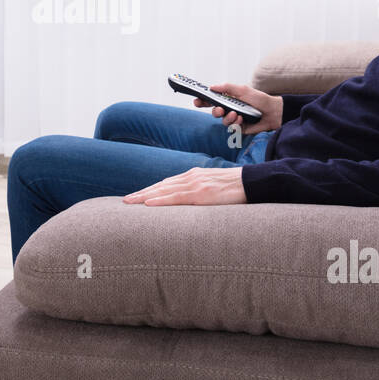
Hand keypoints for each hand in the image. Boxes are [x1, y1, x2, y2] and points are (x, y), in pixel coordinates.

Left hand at [123, 167, 246, 205]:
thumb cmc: (236, 188)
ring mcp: (195, 184)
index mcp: (194, 176)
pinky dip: (160, 199)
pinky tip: (148, 203)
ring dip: (144, 196)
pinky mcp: (201, 193)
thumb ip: (201, 191)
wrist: (252, 182)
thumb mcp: (214, 187)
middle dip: (141, 193)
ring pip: (163, 190)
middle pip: (160, 185)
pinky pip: (176, 197)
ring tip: (129, 202)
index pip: (166, 184)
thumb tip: (191, 202)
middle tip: (125, 201)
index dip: (150, 190)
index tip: (137, 196)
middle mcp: (191, 177)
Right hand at [193, 83, 281, 134]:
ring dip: (228, 118)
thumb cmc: (260, 99)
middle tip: (220, 110)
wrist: (274, 112)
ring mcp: (234, 119)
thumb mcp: (243, 90)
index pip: (212, 100)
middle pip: (214, 112)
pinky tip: (242, 119)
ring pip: (223, 121)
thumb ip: (227, 88)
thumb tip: (212, 86)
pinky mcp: (240, 128)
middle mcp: (230, 109)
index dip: (203, 101)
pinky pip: (232, 128)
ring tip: (236, 114)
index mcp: (229, 99)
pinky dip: (235, 123)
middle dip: (215, 111)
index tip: (196, 101)